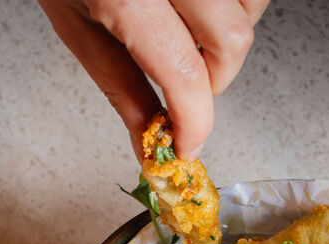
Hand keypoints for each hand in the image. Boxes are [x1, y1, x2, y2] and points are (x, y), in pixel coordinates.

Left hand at [39, 0, 269, 158]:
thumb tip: (149, 144)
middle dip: (216, 80)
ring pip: (252, 5)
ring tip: (191, 32)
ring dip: (230, 33)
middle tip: (186, 86)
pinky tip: (203, 6)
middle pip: (232, 40)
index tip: (188, 145)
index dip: (196, 123)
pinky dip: (237, 2)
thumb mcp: (76, 25)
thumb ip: (120, 88)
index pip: (183, 74)